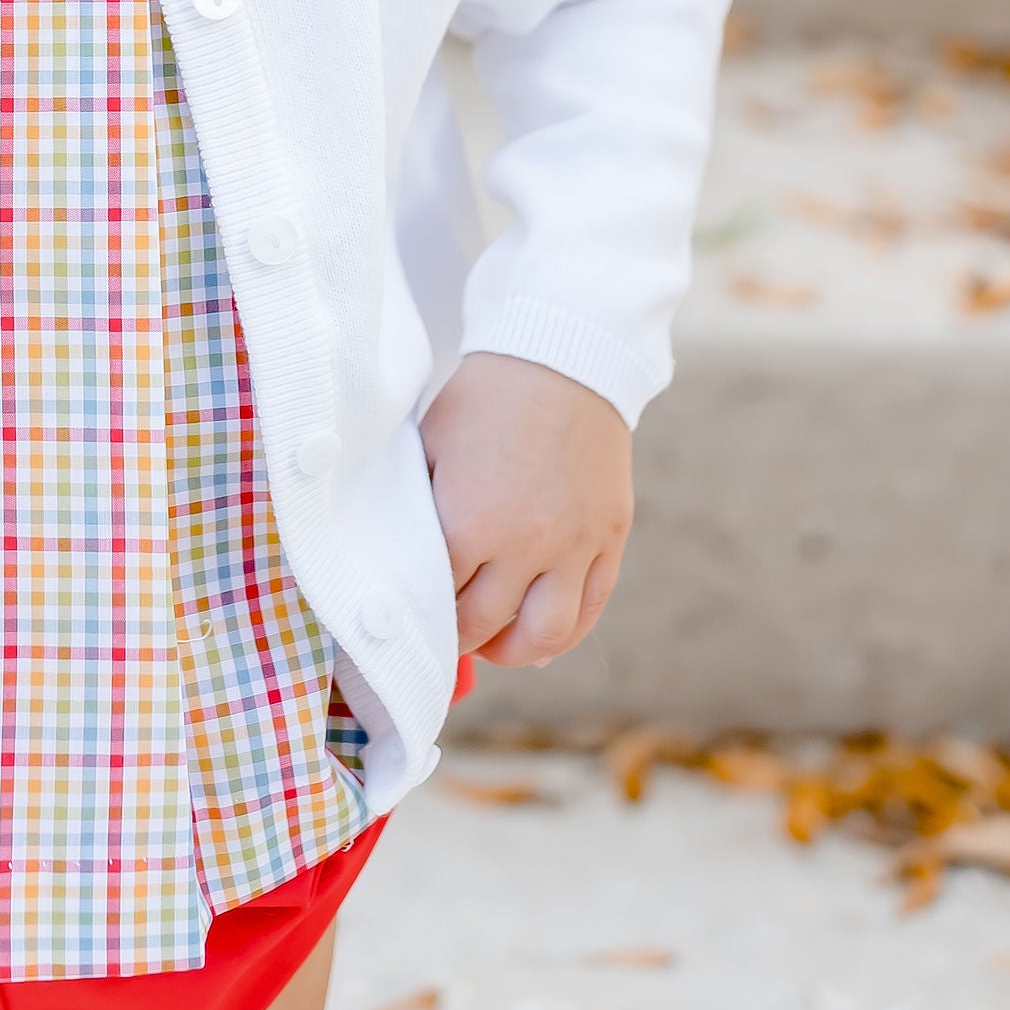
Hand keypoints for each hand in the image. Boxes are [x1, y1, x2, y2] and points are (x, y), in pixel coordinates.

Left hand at [420, 350, 633, 669]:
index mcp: (469, 525)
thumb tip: (401, 564)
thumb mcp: (431, 450)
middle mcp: (524, 547)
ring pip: (545, 636)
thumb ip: (419, 512)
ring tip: (496, 641)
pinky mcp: (609, 538)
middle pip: (486, 627)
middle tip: (448, 627)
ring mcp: (573, 546)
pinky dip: (566, 634)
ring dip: (514, 651)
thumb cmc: (483, 399)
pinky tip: (541, 634)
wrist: (559, 358)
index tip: (413, 616)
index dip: (421, 614)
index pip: (437, 603)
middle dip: (461, 635)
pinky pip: (590, 608)